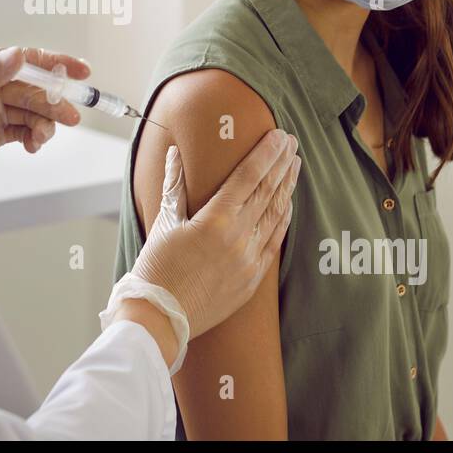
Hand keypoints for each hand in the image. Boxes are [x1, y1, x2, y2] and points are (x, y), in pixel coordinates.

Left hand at [0, 46, 89, 189]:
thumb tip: (19, 55)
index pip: (25, 59)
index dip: (55, 63)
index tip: (80, 71)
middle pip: (33, 88)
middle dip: (53, 100)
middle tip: (68, 116)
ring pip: (31, 112)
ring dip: (44, 123)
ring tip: (44, 137)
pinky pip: (23, 132)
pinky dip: (33, 138)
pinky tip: (34, 145)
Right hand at [130, 129, 299, 338]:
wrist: (162, 316)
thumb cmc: (157, 268)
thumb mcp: (165, 221)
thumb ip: (174, 184)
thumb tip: (174, 153)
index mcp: (215, 219)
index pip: (248, 176)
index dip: (265, 153)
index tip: (278, 136)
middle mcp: (238, 237)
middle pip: (267, 191)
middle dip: (281, 163)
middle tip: (292, 142)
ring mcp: (249, 259)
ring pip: (275, 215)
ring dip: (287, 187)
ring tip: (295, 165)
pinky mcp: (253, 279)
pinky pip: (274, 242)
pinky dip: (282, 220)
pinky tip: (288, 204)